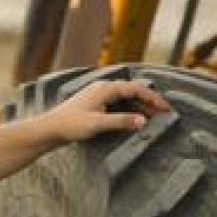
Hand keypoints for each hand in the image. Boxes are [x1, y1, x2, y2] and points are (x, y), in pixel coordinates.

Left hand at [37, 80, 171, 144]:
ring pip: (126, 97)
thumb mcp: (98, 124)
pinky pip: (118, 103)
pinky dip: (130, 109)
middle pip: (133, 91)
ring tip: (154, 117)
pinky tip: (135, 118)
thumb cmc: (71, 125)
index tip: (166, 108)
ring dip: (140, 106)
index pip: (136, 89)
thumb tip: (143, 121)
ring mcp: (99, 95)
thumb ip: (121, 121)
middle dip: (150, 101)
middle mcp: (103, 88)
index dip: (153, 98)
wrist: (50, 128)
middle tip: (165, 113)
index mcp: (105, 88)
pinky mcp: (96, 103)